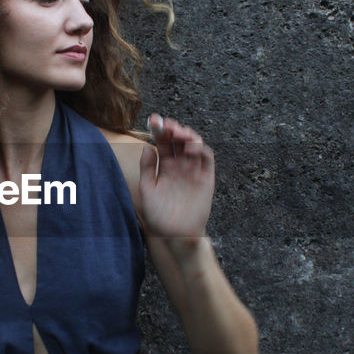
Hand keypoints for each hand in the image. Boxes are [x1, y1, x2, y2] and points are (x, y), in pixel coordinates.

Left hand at [138, 114, 214, 238]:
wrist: (175, 234)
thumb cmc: (158, 215)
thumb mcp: (147, 190)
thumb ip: (147, 168)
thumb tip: (146, 147)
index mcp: (164, 166)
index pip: (163, 142)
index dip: (160, 130)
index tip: (154, 119)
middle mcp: (179, 165)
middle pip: (179, 140)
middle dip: (174, 129)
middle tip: (168, 126)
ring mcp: (193, 170)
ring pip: (194, 145)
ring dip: (188, 135)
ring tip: (180, 135)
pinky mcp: (206, 178)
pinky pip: (207, 159)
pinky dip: (201, 149)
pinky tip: (191, 148)